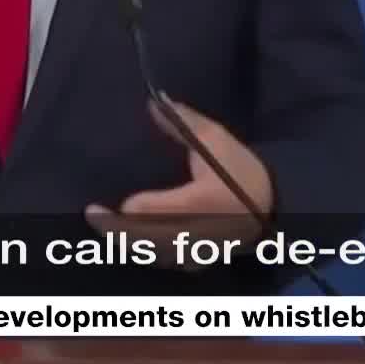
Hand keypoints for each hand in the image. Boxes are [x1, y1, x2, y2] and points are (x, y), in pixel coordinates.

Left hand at [84, 95, 272, 270]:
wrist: (272, 205)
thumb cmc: (240, 168)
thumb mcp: (216, 139)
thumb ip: (183, 123)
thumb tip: (154, 102)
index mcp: (203, 201)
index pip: (156, 214)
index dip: (134, 210)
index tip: (112, 205)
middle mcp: (199, 232)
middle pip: (147, 239)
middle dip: (116, 230)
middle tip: (92, 215)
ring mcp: (200, 252)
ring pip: (154, 254)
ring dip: (127, 243)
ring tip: (105, 226)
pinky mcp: (199, 262)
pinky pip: (166, 261)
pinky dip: (145, 252)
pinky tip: (128, 240)